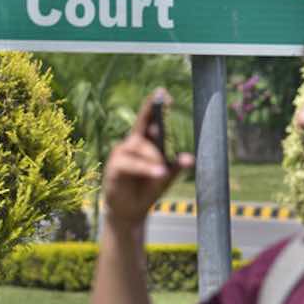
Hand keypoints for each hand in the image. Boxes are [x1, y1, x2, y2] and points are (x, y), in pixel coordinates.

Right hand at [101, 90, 194, 228]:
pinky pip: (132, 164)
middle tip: (165, 133)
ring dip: (153, 159)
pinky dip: (145, 169)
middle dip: (156, 130)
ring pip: (140, 149)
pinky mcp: (115, 168)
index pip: (149, 120)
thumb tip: (188, 158)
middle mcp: (131, 144)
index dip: (154, 106)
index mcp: (144, 142)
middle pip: (144, 131)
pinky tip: (158, 173)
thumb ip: (175, 167)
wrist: (130, 211)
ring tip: (162, 172)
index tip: (162, 92)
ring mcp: (121, 155)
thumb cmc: (147, 191)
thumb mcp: (165, 178)